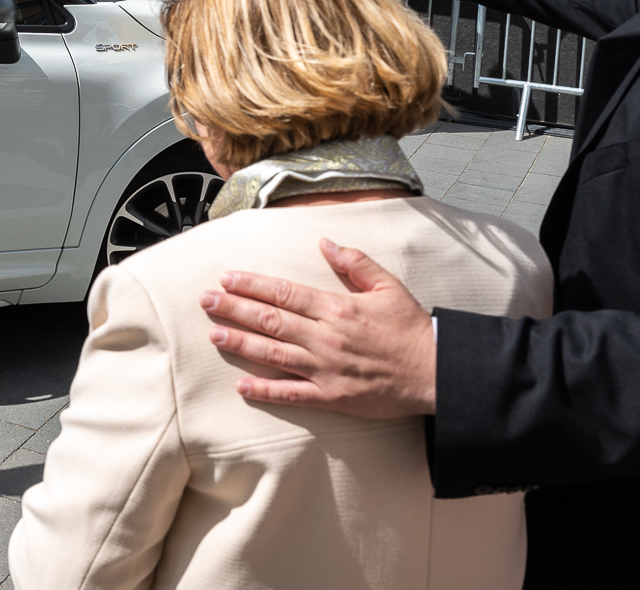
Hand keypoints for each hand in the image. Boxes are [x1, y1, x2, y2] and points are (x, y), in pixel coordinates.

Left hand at [199, 238, 436, 416]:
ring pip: (272, 354)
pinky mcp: (331, 396)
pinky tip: (241, 386)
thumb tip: (324, 242)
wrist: (435, 372)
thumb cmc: (411, 328)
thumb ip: (354, 262)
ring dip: (240, 344)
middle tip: (205, 301)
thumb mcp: (387, 285)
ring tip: (214, 336)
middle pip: (269, 320)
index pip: (283, 292)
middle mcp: (325, 337)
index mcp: (336, 307)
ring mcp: (325, 369)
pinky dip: (264, 390)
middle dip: (234, 309)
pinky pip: (291, 393)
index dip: (251, 285)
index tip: (227, 278)